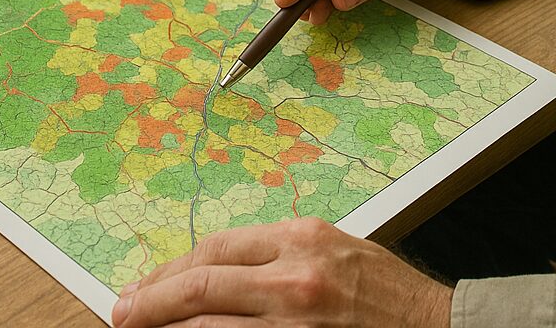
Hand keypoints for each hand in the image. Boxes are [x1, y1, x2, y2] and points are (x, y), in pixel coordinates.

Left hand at [110, 217, 452, 327]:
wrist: (433, 326)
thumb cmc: (386, 291)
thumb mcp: (334, 250)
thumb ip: (281, 254)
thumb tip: (222, 273)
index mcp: (302, 238)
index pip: (218, 248)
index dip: (174, 268)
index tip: (147, 283)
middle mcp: (293, 277)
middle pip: (203, 283)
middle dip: (153, 300)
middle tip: (123, 312)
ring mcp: (291, 322)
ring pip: (208, 324)